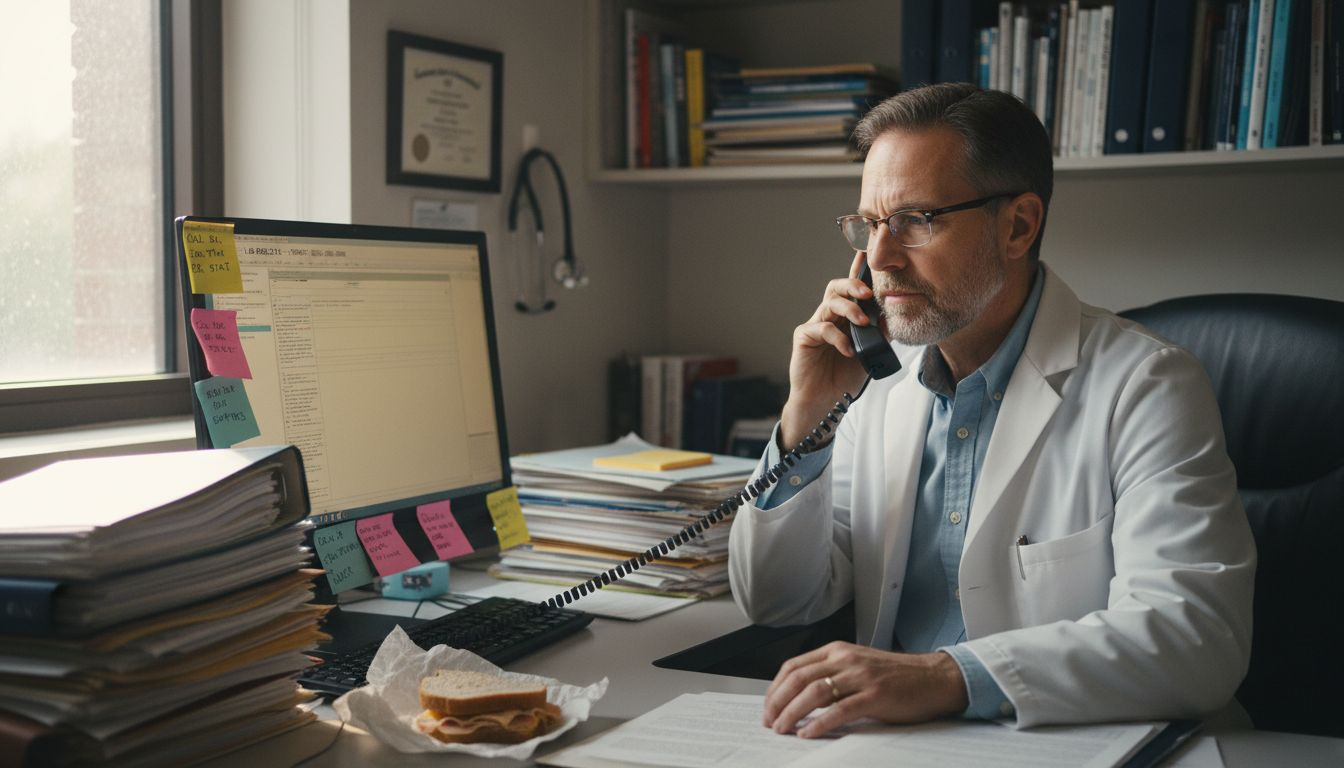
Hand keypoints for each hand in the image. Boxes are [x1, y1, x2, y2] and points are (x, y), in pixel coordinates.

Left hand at [763, 642, 968, 738]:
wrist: (934, 677)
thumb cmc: (896, 676)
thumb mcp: (857, 666)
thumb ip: (831, 675)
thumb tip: (798, 698)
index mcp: (837, 650)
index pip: (793, 666)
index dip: (775, 688)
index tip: (768, 707)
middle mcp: (846, 659)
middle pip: (799, 679)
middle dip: (778, 702)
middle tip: (769, 722)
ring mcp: (860, 676)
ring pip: (814, 693)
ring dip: (792, 713)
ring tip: (782, 729)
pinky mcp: (875, 696)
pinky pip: (840, 710)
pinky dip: (820, 723)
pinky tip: (809, 733)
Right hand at [779, 251, 880, 447]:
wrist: (826, 402)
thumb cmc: (845, 378)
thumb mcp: (870, 353)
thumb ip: (880, 335)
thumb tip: (894, 317)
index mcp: (844, 317)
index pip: (851, 290)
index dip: (857, 271)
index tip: (866, 253)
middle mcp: (828, 317)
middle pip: (836, 288)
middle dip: (853, 285)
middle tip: (868, 292)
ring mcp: (815, 326)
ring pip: (829, 303)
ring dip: (848, 309)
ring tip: (862, 321)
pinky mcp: (804, 338)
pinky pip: (820, 329)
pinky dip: (837, 337)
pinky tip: (847, 350)